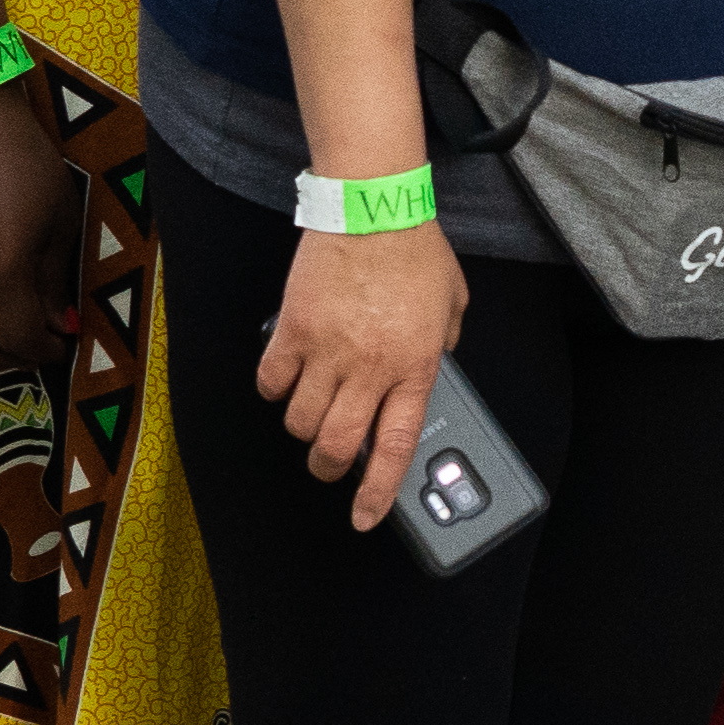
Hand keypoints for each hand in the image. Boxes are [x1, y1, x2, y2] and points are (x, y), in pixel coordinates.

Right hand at [257, 218, 466, 533]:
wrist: (373, 207)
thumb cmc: (417, 251)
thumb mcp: (452, 304)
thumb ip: (443, 342)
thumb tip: (434, 361)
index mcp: (414, 366)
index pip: (395, 446)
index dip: (378, 490)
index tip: (366, 517)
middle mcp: (370, 368)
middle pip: (338, 445)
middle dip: (330, 467)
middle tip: (328, 464)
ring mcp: (327, 351)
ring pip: (301, 421)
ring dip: (304, 428)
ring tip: (311, 414)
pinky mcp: (292, 330)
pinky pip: (271, 382)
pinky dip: (274, 389)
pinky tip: (284, 378)